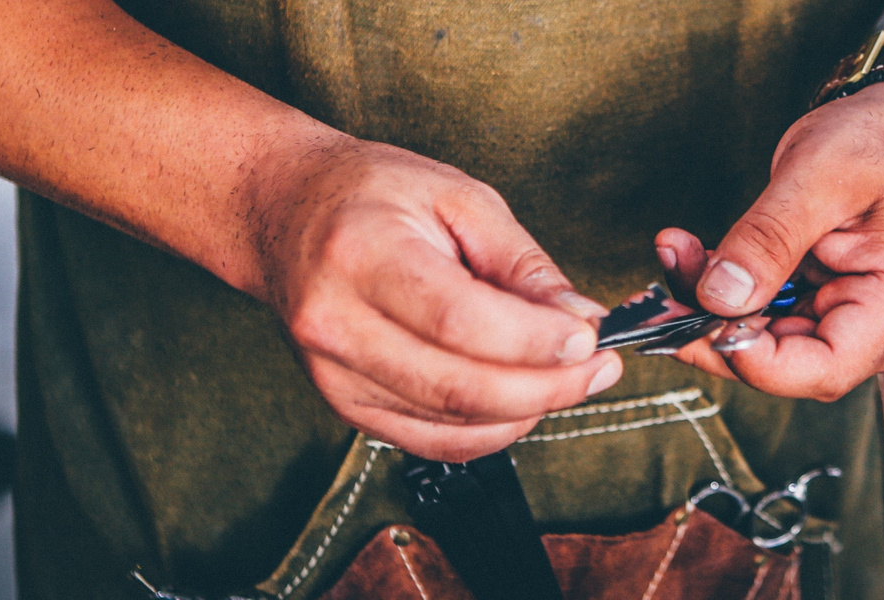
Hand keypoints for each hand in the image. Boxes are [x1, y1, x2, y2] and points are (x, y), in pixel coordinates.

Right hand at [254, 138, 621, 460]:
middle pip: (458, 387)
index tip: (590, 338)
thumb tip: (580, 320)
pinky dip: (490, 431)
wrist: (284, 213)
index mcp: (363, 254)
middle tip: (598, 369)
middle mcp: (338, 323)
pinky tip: (522, 402)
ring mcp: (335, 374)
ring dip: (527, 410)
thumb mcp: (458, 197)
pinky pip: (431, 441)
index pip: (459, 320)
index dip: (534, 341)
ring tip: (569, 378)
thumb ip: (521, 263)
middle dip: (548, 388)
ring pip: (451, 423)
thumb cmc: (371, 194)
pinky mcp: (344, 404)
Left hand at [655, 82, 883, 400]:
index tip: (696, 320)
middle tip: (661, 287)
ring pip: (759, 343)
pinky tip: (691, 258)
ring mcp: (846, 323)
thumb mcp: (818, 177)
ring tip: (676, 253)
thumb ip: (768, 240)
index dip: (751, 359)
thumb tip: (721, 296)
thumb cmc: (880, 142)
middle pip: (782, 363)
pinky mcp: (817, 309)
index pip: (823, 370)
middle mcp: (878, 330)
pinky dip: (720, 293)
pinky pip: (759, 318)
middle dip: (712, 327)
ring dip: (707, 307)